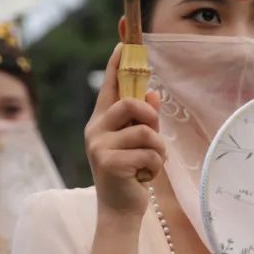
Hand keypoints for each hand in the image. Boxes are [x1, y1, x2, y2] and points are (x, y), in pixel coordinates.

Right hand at [84, 44, 165, 220]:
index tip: (123, 42)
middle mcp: (95, 129)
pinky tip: (143, 178)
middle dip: (151, 118)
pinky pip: (148, 153)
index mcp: (102, 120)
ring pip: (145, 132)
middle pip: (130, 103)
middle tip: (154, 137)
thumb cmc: (131, 172)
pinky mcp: (108, 162)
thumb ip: (144, 119)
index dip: (116, 62)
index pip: (109, 85)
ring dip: (158, 151)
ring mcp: (99, 145)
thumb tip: (152, 93)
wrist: (120, 211)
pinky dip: (154, 166)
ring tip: (149, 165)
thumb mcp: (139, 143)